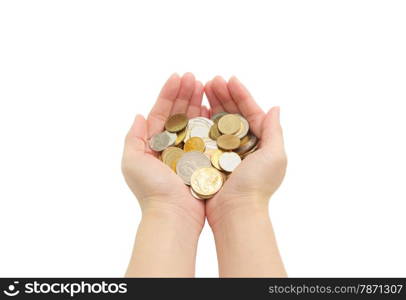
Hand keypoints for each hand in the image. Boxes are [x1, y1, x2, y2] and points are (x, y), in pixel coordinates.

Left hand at [122, 73, 208, 232]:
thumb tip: (138, 115)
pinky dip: (208, 120)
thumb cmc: (151, 189)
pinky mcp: (202, 159)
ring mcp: (188, 151)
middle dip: (185, 93)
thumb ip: (133, 137)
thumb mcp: (132, 161)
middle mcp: (170, 145)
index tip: (178, 77)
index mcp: (153, 144)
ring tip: (205, 85)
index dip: (168, 93)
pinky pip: (205, 136)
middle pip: (178, 113)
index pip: (161, 112)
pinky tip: (212, 107)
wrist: (174, 215)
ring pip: (193, 121)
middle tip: (194, 77)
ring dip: (197, 102)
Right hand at [204, 76, 286, 227]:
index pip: (250, 111)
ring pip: (217, 122)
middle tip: (211, 80)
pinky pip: (205, 136)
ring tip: (202, 88)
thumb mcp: (274, 156)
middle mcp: (242, 145)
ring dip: (211, 104)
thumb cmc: (257, 185)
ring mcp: (224, 152)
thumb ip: (274, 131)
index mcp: (260, 142)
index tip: (230, 79)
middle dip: (223, 95)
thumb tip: (275, 107)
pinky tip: (195, 109)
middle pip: (232, 114)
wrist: (235, 212)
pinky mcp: (210, 159)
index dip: (241, 94)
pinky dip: (201, 122)